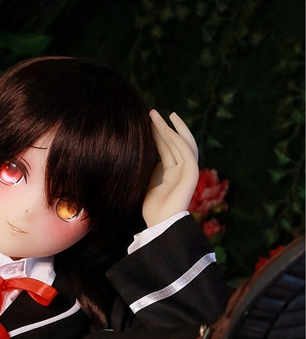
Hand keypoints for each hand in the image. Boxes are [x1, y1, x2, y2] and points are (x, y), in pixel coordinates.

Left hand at [142, 110, 198, 227]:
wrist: (160, 225)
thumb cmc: (152, 209)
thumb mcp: (148, 183)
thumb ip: (151, 167)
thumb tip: (148, 151)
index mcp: (172, 174)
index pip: (166, 149)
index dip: (157, 135)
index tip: (146, 122)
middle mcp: (182, 170)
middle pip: (173, 143)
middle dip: (163, 127)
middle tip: (151, 113)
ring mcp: (188, 171)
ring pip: (181, 143)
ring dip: (170, 128)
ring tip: (157, 115)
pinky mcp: (193, 173)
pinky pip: (186, 151)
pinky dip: (178, 138)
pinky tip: (167, 128)